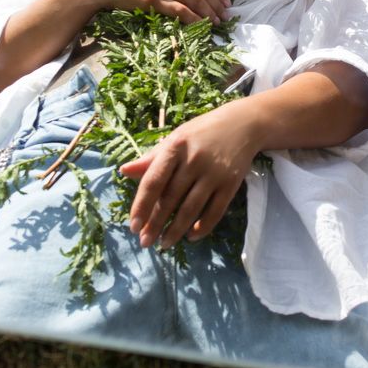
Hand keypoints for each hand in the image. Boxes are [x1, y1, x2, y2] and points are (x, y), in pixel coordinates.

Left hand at [120, 100, 256, 250]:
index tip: (133, 226)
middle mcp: (193, 160)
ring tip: (164, 244)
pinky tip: (191, 237)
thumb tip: (124, 171)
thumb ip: (151, 158)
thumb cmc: (202, 132)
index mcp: (175, 147)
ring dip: (175, 230)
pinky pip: (215, 211)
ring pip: (191, 209)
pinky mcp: (231, 184)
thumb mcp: (175, 138)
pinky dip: (203, 227)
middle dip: (155, 223)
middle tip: (145, 242)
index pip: (153, 181)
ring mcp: (214, 173)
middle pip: (170, 199)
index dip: (142, 205)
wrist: (243, 124)